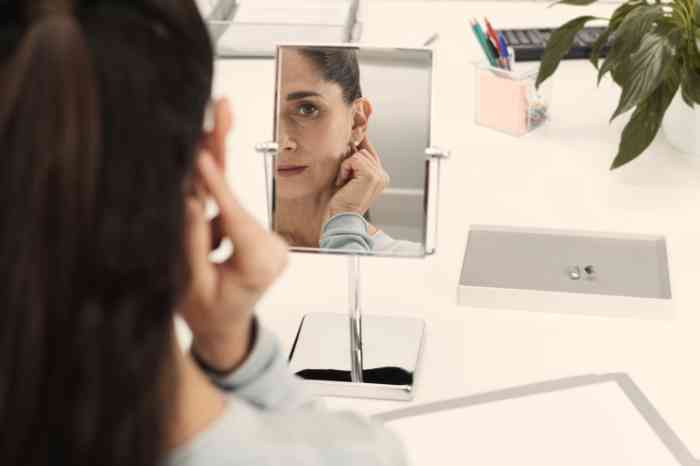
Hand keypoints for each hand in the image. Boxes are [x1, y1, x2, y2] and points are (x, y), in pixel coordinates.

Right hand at [180, 152, 287, 371]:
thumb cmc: (208, 314)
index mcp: (259, 266)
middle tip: (223, 106)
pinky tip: (201, 222)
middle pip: (240, 195)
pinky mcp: (258, 233)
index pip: (234, 218)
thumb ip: (194, 245)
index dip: (215, 185)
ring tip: (197, 166)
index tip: (200, 154)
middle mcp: (272, 249)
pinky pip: (230, 211)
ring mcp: (269, 240)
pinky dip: (211, 203)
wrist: (226, 328)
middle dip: (226, 151)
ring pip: (231, 201)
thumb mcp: (193, 286)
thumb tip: (190, 202)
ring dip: (207, 181)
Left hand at [325, 137, 389, 222]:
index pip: (370, 152)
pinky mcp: (371, 175)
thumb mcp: (352, 178)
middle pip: (364, 151)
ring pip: (359, 154)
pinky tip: (343, 182)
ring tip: (344, 182)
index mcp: (381, 177)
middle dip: (350, 162)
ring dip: (346, 166)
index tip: (351, 143)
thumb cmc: (342, 200)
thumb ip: (357, 162)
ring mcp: (379, 175)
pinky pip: (354, 159)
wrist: (341, 215)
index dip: (358, 147)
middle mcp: (383, 176)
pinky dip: (344, 169)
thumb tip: (353, 141)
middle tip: (344, 179)